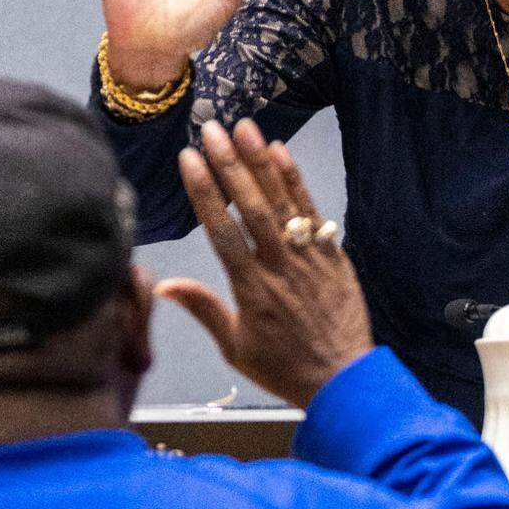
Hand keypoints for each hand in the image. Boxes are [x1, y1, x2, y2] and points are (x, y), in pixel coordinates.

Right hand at [156, 120, 373, 409]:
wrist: (344, 381)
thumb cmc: (283, 368)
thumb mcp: (235, 347)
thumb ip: (203, 309)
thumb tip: (163, 286)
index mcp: (251, 290)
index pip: (222, 232)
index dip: (204, 192)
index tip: (188, 159)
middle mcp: (279, 267)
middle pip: (251, 207)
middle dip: (230, 165)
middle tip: (213, 129)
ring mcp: (309, 259)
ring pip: (283, 203)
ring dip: (263, 163)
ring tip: (246, 128)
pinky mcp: (333, 256)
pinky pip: (312, 213)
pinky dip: (297, 183)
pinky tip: (282, 154)